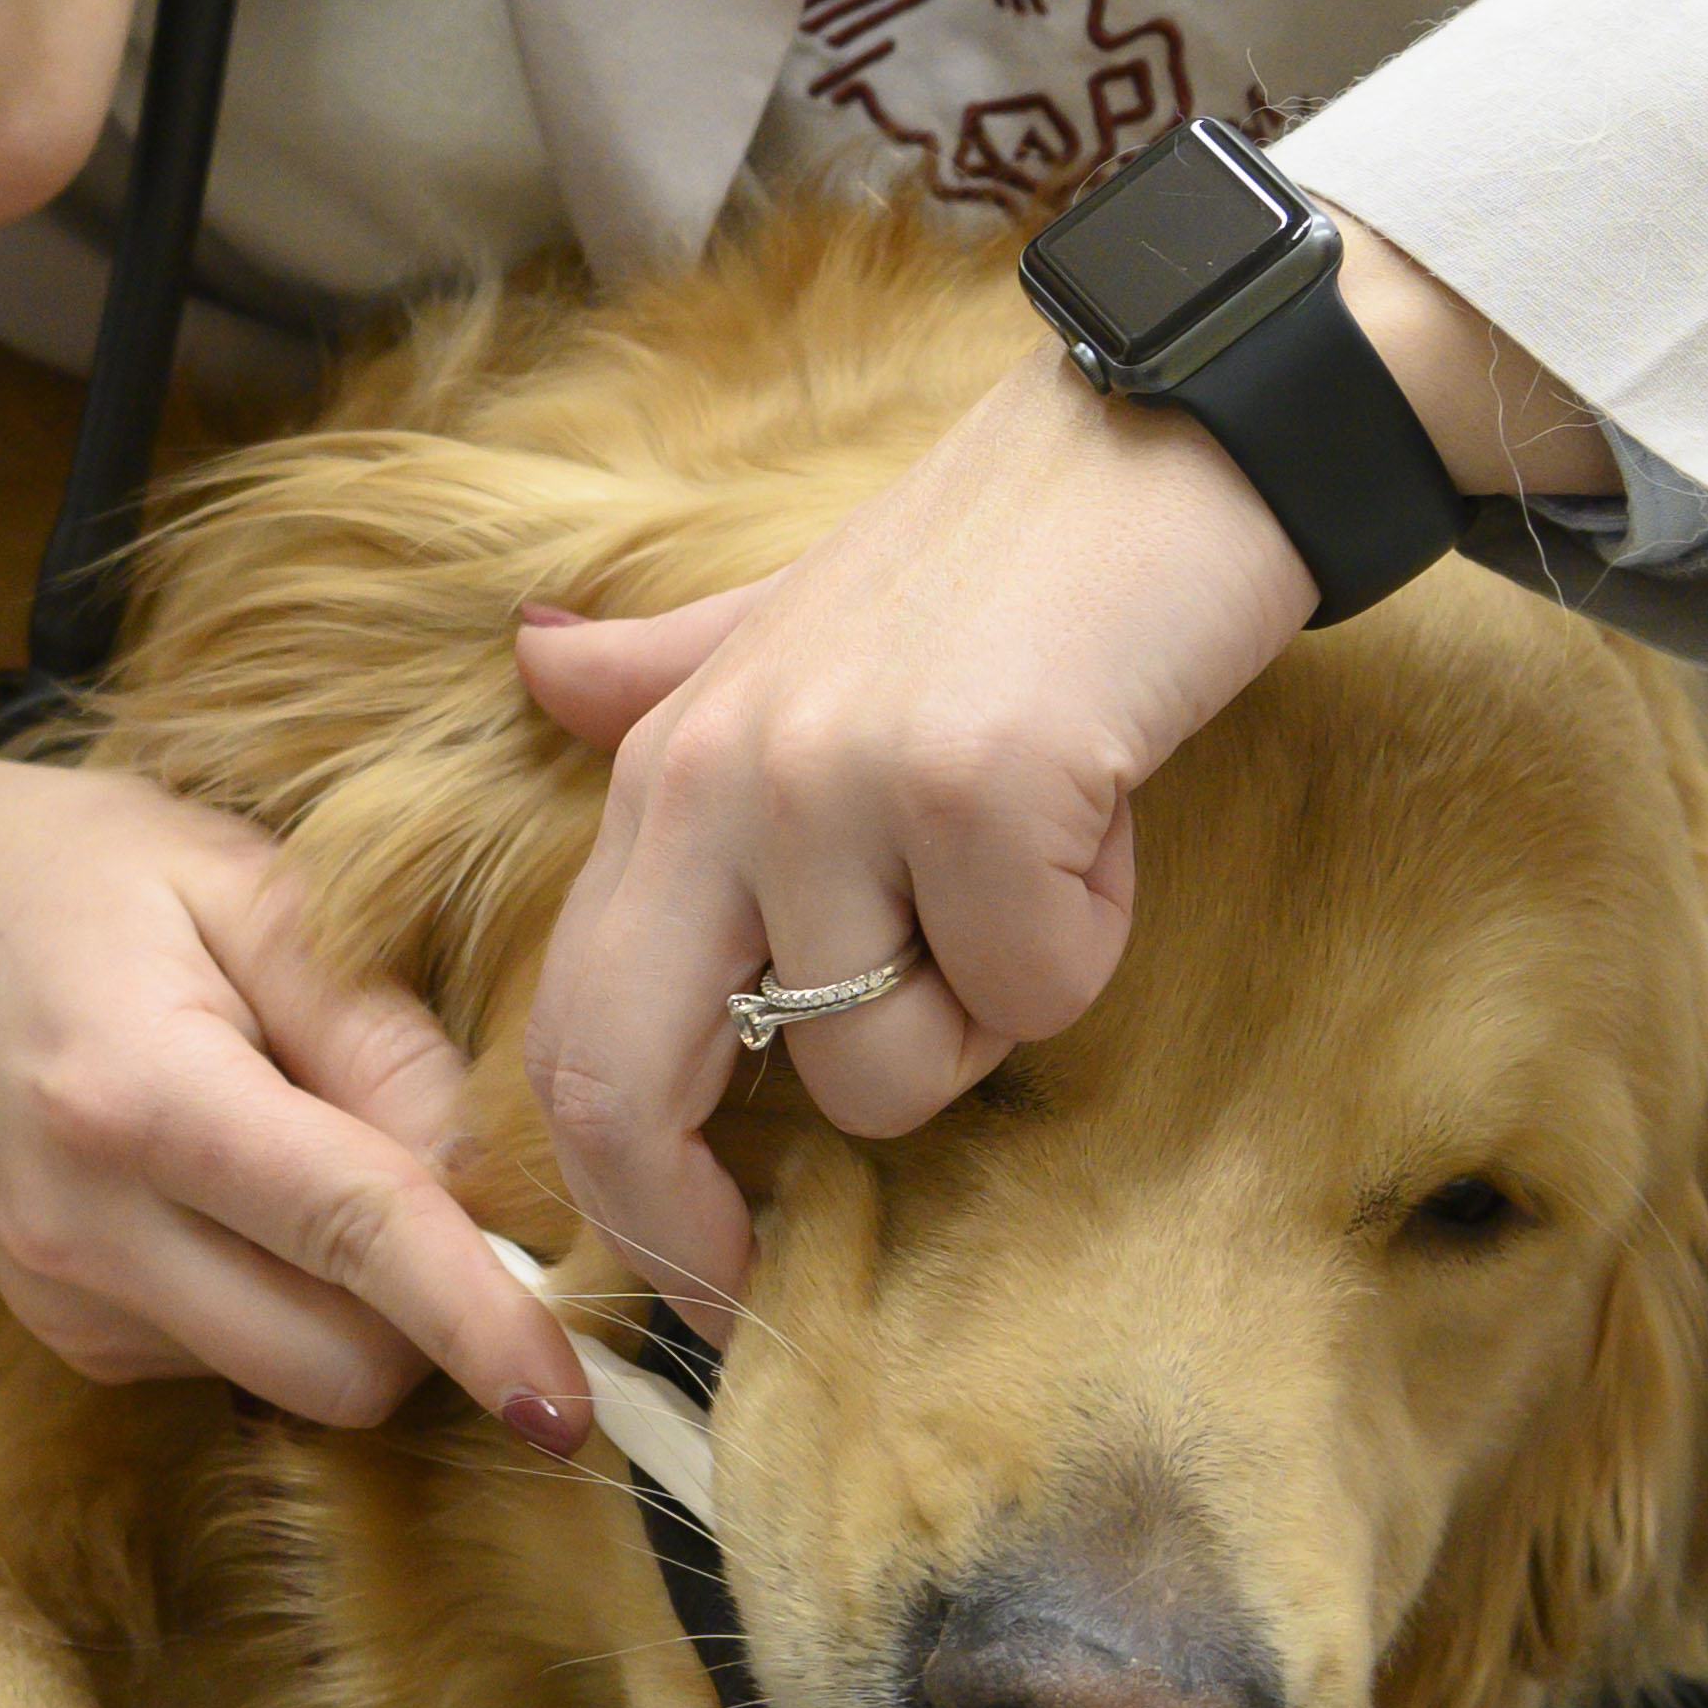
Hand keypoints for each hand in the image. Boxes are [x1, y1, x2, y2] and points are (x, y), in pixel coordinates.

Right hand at [0, 738, 591, 1435]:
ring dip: (356, 1300)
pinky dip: (285, 1298)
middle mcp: (86, 1228)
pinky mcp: (67, 1339)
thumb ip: (376, 1026)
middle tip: (435, 1173)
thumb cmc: (82, 878)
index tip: (567, 1400)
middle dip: (431, 1309)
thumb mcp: (243, 881)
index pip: (350, 1231)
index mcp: (136, 1091)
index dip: (479, 1318)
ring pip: (297, 1377)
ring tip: (299, 1139)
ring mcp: (65, 1302)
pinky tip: (237, 1184)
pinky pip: (239, 1361)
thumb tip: (486, 1174)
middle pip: (338, 1364)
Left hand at [514, 343, 1319, 1309]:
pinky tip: (1100, 813)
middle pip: (639, 1085)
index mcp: (664, 764)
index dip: (614, 1196)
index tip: (690, 1276)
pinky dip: (1091, 936)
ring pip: (891, 1070)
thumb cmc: (992, 557)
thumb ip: (667, 672)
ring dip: (987, 1012)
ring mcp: (842, 784)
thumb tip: (537, 665)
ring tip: (1027, 862)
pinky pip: (1036, 994)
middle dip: (702, 1220)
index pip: (572, 1033)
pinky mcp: (983, 790)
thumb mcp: (793, 617)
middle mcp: (720, 780)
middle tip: (772, 1270)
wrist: (1170, 431)